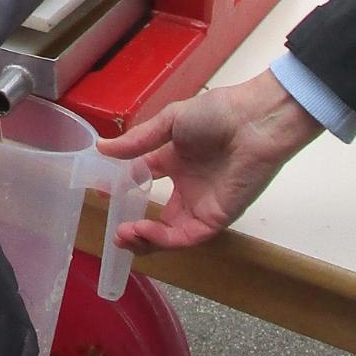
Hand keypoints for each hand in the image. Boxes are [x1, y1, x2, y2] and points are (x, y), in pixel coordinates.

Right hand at [98, 70, 323, 250]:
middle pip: (160, 220)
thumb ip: (137, 141)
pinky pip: (187, 236)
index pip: (145, 184)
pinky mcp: (217, 218)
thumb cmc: (215, 114)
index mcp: (176, 162)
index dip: (124, 193)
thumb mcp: (169, 122)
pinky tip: (142, 230)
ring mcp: (203, 205)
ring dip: (145, 240)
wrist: (255, 121)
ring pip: (171, 234)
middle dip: (136, 231)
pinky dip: (163, 239)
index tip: (102, 194)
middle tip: (115, 233)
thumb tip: (101, 148)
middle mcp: (189, 188)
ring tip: (123, 236)